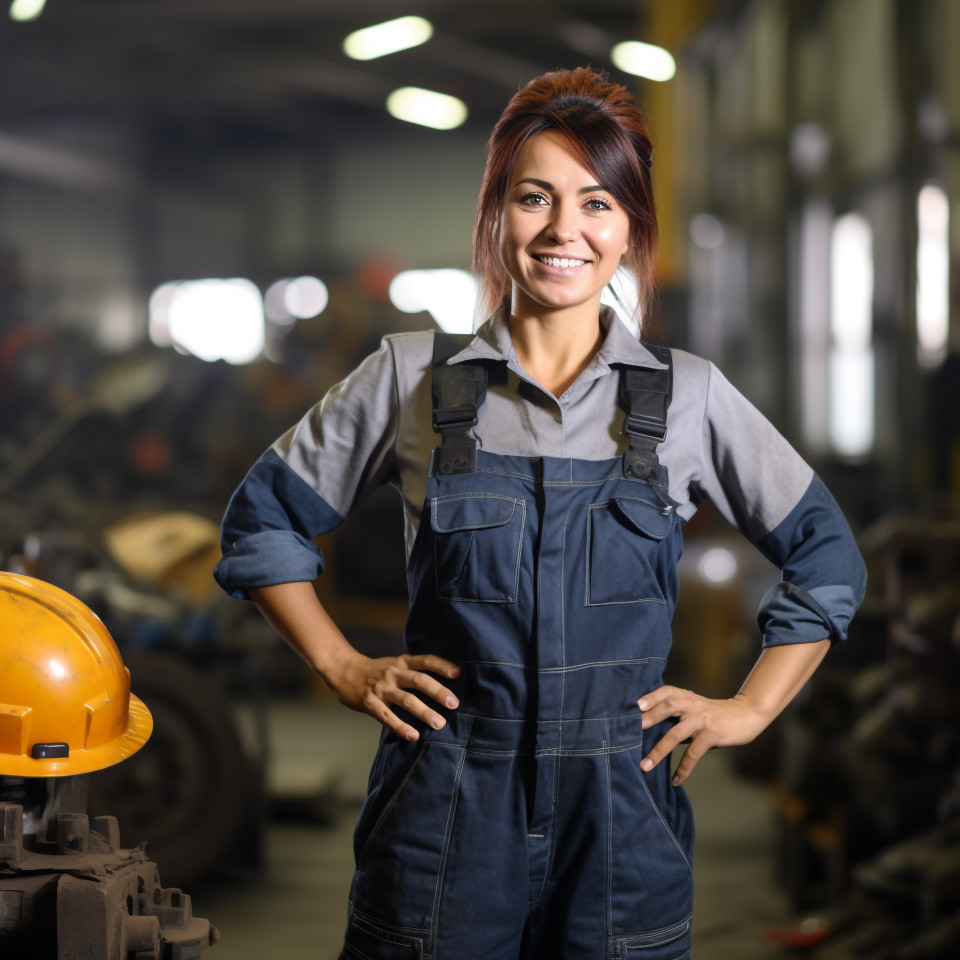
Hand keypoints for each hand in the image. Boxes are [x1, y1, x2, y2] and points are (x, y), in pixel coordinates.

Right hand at [325, 652, 459, 741]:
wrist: (343, 670)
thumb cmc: (375, 671)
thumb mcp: (394, 664)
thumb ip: (412, 672)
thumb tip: (441, 687)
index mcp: (401, 662)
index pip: (425, 661)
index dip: (441, 665)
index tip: (457, 673)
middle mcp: (393, 673)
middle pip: (419, 680)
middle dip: (438, 692)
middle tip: (454, 703)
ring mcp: (381, 688)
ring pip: (406, 700)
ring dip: (424, 712)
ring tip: (439, 723)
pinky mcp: (369, 703)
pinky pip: (387, 717)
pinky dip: (401, 727)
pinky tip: (413, 736)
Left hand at [637, 686, 767, 785]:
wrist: (745, 715)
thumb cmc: (713, 714)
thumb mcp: (694, 708)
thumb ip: (676, 714)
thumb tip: (648, 728)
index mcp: (686, 696)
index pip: (665, 692)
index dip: (649, 697)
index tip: (634, 706)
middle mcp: (692, 705)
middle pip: (667, 707)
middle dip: (648, 719)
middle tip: (630, 731)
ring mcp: (702, 719)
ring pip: (675, 734)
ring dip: (658, 751)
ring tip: (645, 766)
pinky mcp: (711, 734)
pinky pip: (693, 753)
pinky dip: (683, 768)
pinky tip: (676, 780)